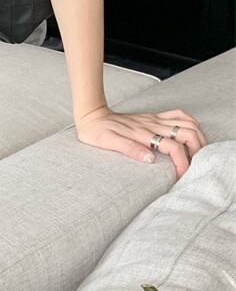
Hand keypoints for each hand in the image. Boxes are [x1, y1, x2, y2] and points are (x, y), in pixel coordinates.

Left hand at [74, 105, 207, 179]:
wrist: (92, 116)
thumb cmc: (98, 132)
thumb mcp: (108, 142)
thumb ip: (129, 149)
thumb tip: (150, 159)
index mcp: (143, 134)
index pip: (173, 148)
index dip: (182, 163)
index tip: (182, 176)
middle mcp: (152, 125)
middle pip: (187, 133)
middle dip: (197, 149)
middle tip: (196, 163)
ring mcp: (154, 119)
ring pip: (186, 123)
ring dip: (197, 136)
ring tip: (198, 152)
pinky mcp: (152, 116)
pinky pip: (177, 114)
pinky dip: (189, 122)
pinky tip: (191, 132)